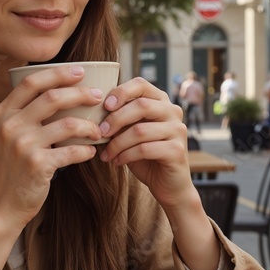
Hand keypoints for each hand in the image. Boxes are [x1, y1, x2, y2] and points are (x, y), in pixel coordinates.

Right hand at [0, 65, 104, 227]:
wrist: (0, 205)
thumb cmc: (11, 169)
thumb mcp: (8, 136)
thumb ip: (25, 115)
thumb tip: (62, 95)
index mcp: (3, 113)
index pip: (32, 82)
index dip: (59, 73)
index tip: (80, 71)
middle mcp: (11, 125)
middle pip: (53, 97)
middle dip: (81, 94)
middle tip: (98, 97)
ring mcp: (23, 144)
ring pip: (68, 124)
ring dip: (89, 126)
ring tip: (99, 131)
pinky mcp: (37, 165)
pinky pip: (72, 151)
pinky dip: (85, 151)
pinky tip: (91, 152)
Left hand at [97, 77, 193, 209]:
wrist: (168, 185)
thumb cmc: (145, 156)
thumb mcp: (130, 133)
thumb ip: (120, 119)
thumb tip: (92, 111)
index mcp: (161, 101)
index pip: (141, 85)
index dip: (121, 92)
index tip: (104, 106)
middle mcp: (173, 111)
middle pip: (141, 105)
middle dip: (115, 119)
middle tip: (100, 132)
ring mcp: (178, 130)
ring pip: (140, 130)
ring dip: (117, 143)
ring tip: (106, 153)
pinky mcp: (177, 150)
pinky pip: (145, 149)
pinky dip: (126, 155)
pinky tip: (117, 162)